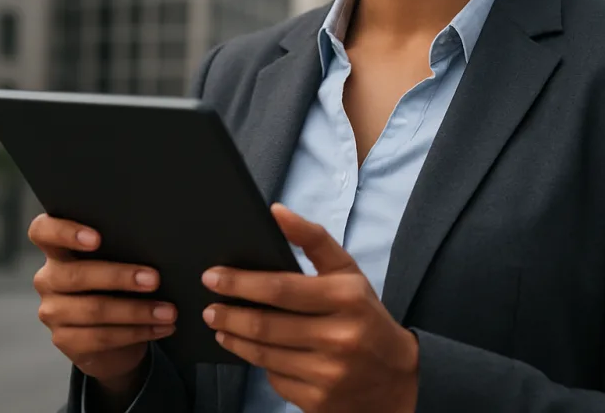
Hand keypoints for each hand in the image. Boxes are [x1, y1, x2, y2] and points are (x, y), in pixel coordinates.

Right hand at [28, 214, 175, 396]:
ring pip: (93, 309)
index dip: (64, 232)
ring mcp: (53, 311)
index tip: (97, 239)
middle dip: (120, 276)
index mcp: (58, 250)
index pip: (42, 231)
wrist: (112, 337)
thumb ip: (122, 249)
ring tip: (168, 311)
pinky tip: (160, 328)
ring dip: (137, 311)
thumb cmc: (117, 286)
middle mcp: (49, 278)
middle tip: (155, 279)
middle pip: (76, 275)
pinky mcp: (64, 340)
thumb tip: (157, 246)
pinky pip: (101, 337)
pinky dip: (137, 332)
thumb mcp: (116, 262)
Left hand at [201, 205, 418, 412]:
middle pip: (266, 325)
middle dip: (229, 314)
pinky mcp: (319, 401)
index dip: (241, 283)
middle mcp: (339, 337)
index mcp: (346, 297)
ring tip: (220, 325)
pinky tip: (250, 350)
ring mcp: (329, 373)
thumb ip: (312, 238)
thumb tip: (275, 211)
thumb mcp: (348, 273)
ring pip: (263, 355)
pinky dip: (258, 363)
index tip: (212, 276)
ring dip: (234, 338)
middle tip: (208, 306)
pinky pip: (274, 379)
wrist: (396, 378)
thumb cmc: (364, 316)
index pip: (281, 289)